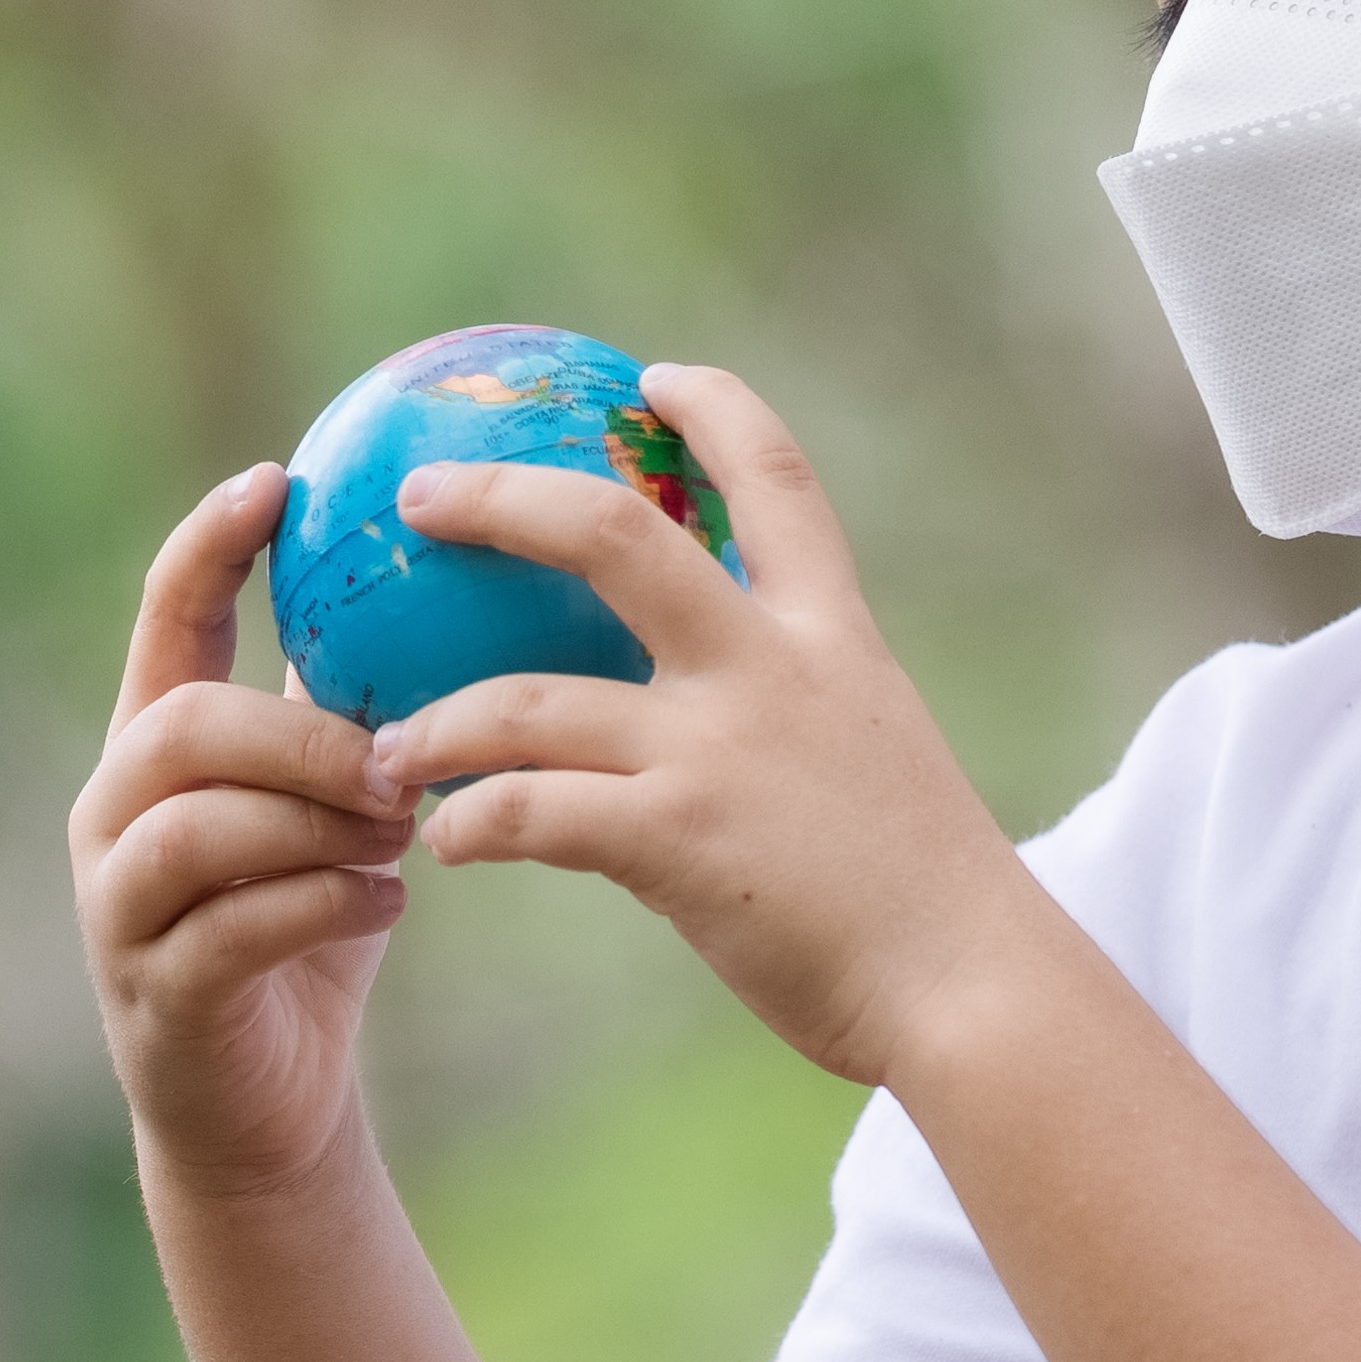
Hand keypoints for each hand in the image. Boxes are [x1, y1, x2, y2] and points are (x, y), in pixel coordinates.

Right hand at [72, 462, 420, 1197]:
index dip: (209, 546)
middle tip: (397, 756)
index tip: (275, 480)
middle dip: (298, 731)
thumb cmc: (308, 932)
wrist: (266, 1108)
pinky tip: (385, 905)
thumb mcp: (329, 809)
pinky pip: (231, 930)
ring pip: (198, 829)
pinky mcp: (158, 998)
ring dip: (313, 821)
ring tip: (397, 834)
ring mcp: (121, 910)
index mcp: (155, 750)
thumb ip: (352, 718)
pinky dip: (320, 908)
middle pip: (181, 725)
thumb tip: (462, 599)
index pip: (163, 620)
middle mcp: (115, 817)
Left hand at [375, 367, 1058, 1082]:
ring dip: (435, 724)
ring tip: (385, 748)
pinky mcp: (677, 840)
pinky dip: (473, 824)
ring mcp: (719, 750)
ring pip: (527, 699)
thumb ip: (800, 715)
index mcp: (830, 636)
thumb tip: (720, 718)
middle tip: (420, 497)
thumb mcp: (875, 758)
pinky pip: (529, 813)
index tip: (655, 375)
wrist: (974, 986)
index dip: (714, 407)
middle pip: (609, 531)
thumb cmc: (926, 897)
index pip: (777, 478)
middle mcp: (769, 668)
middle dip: (499, 498)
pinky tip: (451, 844)